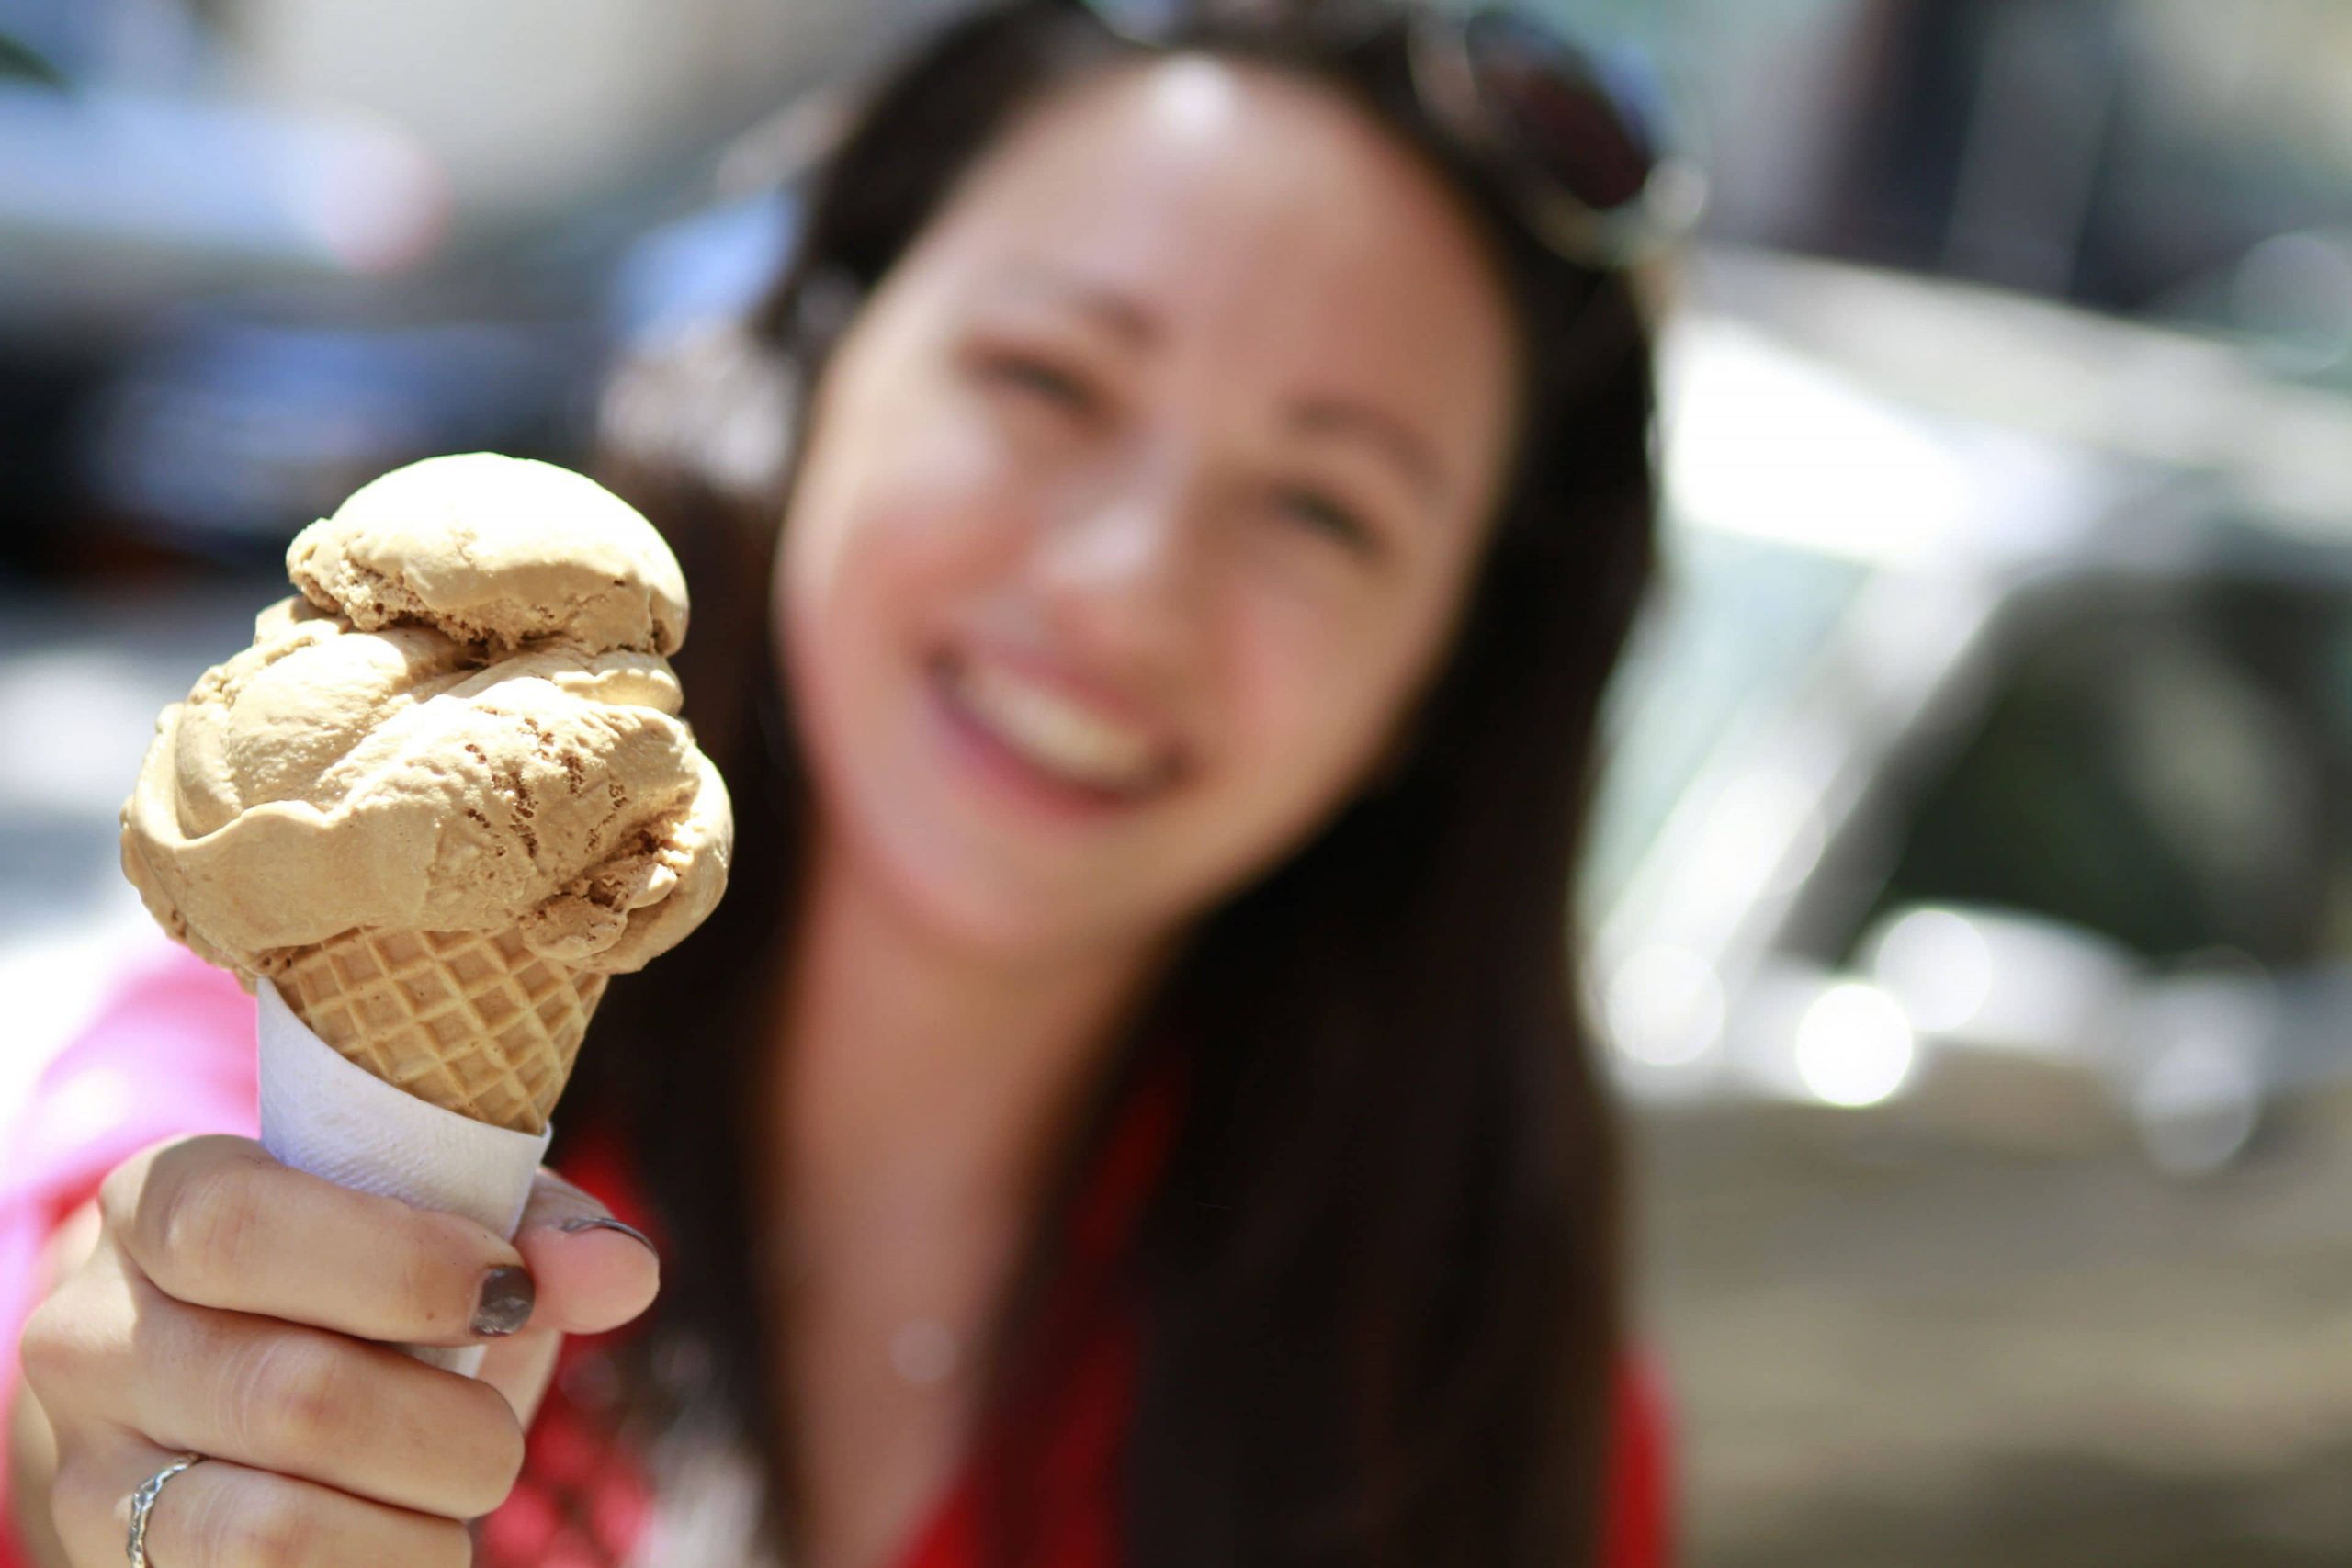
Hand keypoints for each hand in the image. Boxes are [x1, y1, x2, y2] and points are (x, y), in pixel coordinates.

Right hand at [15, 1134, 658, 1566]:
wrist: (237, 1400)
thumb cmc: (366, 1288)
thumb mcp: (442, 1226)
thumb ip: (535, 1229)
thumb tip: (624, 1269)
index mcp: (160, 1202)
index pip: (239, 1227)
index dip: (399, 1266)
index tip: (511, 1292)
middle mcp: (93, 1336)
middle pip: (292, 1397)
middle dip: (453, 1428)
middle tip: (500, 1431)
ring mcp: (91, 1473)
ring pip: (276, 1533)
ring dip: (422, 1526)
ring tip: (456, 1493)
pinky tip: (408, 1539)